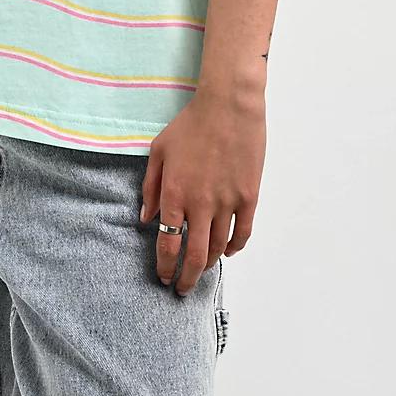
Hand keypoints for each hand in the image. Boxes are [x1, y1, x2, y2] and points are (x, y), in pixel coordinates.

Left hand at [139, 86, 265, 294]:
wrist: (228, 107)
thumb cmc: (190, 124)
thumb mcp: (159, 150)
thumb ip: (150, 187)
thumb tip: (146, 218)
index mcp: (174, 194)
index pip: (168, 244)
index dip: (165, 267)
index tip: (164, 278)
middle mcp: (200, 204)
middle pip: (195, 256)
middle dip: (186, 278)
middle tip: (182, 289)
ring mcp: (227, 203)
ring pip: (219, 248)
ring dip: (209, 264)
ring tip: (202, 270)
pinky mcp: (249, 197)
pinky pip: (243, 232)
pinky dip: (235, 247)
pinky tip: (228, 251)